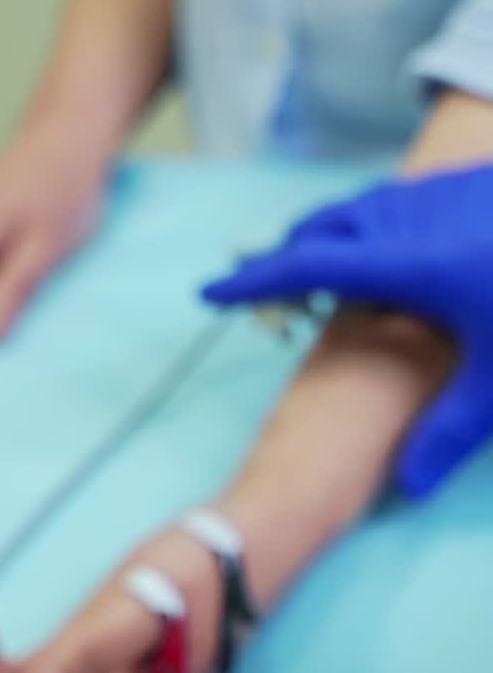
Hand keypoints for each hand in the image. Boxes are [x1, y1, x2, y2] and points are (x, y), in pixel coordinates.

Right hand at [202, 163, 492, 495]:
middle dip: (284, 257)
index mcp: (403, 265)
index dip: (250, 281)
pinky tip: (385, 247)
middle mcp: (407, 218)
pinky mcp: (465, 182)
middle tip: (268, 294)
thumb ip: (449, 432)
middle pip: (319, 229)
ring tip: (319, 272)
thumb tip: (405, 489)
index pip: (303, 267)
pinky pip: (392, 198)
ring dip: (325, 236)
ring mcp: (437, 192)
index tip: (208, 292)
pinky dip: (365, 221)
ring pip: (355, 207)